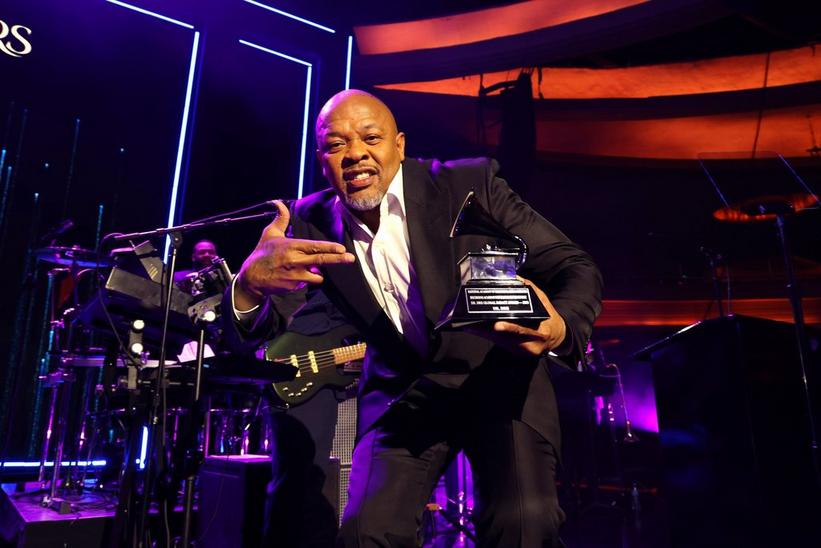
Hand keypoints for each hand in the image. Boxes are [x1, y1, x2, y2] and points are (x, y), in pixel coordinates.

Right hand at [235, 201, 354, 308]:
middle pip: (321, 260)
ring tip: (307, 268)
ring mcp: (295, 276)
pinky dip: (307, 279)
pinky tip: (295, 276)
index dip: (329, 248)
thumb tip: (279, 202)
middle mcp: (295, 261)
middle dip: (338, 259)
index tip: (341, 248)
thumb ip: (280, 219)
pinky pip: (308, 283)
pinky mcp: (294, 287)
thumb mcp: (269, 234)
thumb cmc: (262, 254)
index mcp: (291, 246)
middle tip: (350, 258)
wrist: (251, 278)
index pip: (314, 247)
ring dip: (317, 272)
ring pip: (317, 275)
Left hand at [466, 276, 565, 357]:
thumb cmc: (550, 317)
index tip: (496, 325)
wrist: (557, 337)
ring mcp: (524, 351)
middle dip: (490, 331)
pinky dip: (490, 336)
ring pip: (502, 343)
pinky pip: (502, 344)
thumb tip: (515, 278)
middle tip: (474, 323)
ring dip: (486, 334)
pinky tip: (478, 330)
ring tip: (471, 326)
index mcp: (541, 332)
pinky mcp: (517, 353)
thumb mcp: (544, 301)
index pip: (524, 331)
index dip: (510, 329)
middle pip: (508, 340)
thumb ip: (530, 289)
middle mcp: (532, 345)